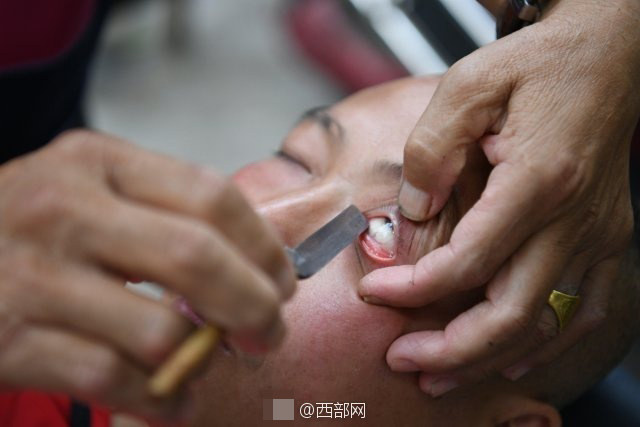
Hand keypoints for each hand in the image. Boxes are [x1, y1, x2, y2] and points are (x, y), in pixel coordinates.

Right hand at [0, 130, 294, 417]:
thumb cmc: (24, 231)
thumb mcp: (86, 194)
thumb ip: (159, 214)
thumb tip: (256, 260)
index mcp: (96, 162)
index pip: (211, 196)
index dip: (263, 246)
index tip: (284, 281)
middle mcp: (63, 207)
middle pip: (197, 258)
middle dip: (255, 305)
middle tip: (271, 332)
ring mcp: (30, 275)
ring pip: (159, 330)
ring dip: (199, 359)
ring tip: (203, 363)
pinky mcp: (5, 342)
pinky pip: (113, 380)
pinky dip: (159, 401)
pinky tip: (173, 403)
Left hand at [359, 0, 639, 395]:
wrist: (605, 57)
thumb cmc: (535, 67)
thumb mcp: (469, 86)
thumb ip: (431, 150)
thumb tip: (413, 212)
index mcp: (538, 179)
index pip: (469, 261)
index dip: (416, 287)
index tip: (375, 293)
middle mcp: (575, 217)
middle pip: (512, 313)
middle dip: (451, 349)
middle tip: (402, 360)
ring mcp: (596, 234)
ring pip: (545, 324)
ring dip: (488, 359)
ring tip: (440, 376)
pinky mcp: (604, 238)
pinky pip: (583, 311)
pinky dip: (546, 345)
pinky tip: (511, 361)